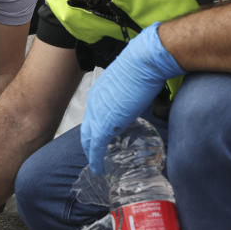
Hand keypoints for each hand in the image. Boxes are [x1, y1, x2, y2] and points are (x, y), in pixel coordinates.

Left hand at [80, 22, 182, 172]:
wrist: (144, 61)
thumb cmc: (143, 66)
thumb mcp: (131, 82)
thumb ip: (129, 93)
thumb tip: (139, 97)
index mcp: (98, 92)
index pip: (92, 116)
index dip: (94, 129)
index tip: (99, 139)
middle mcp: (93, 103)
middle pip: (86, 130)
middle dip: (89, 144)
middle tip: (95, 156)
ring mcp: (97, 113)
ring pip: (89, 140)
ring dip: (92, 153)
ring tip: (97, 165)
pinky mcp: (105, 124)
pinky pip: (97, 146)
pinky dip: (96, 159)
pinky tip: (99, 168)